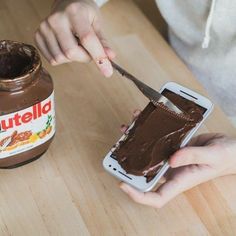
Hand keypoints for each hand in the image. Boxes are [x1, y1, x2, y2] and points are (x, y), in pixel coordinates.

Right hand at [35, 0, 114, 76]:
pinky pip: (52, 59)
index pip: (87, 39)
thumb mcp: (97, 23)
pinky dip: (62, 59)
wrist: (66, 3)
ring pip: (61, 58)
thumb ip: (103, 42)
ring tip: (76, 45)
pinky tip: (66, 47)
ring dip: (73, 59)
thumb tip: (110, 56)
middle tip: (88, 51)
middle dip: (84, 58)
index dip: (99, 57)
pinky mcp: (38, 36)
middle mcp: (56, 18)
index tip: (108, 72)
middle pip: (71, 52)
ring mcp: (45, 27)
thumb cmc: (84, 13)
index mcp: (75, 12)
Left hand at [119, 110, 235, 207]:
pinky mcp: (172, 146)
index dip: (138, 195)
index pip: (156, 196)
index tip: (122, 184)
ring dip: (135, 142)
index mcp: (180, 179)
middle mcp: (172, 170)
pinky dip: (148, 131)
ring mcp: (171, 157)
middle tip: (118, 150)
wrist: (229, 148)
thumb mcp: (212, 156)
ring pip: (148, 153)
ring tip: (127, 128)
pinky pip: (156, 140)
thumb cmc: (225, 157)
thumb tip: (170, 160)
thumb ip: (193, 156)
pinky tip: (142, 120)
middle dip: (129, 163)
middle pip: (146, 173)